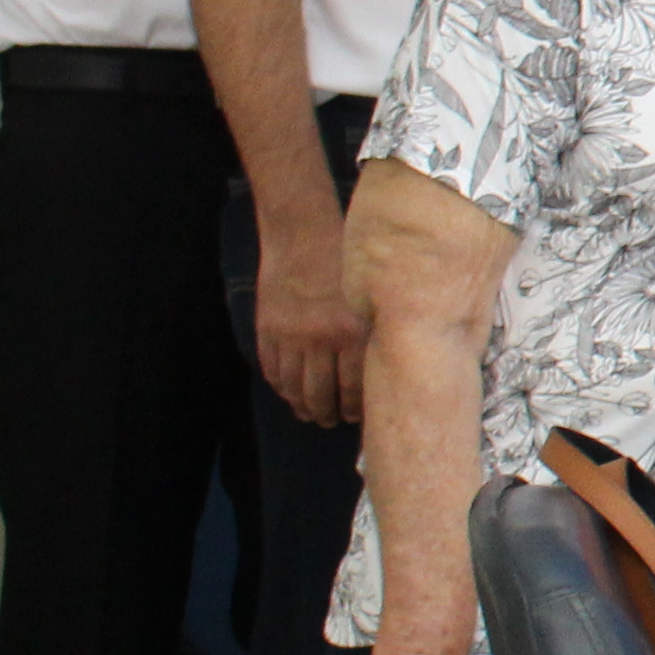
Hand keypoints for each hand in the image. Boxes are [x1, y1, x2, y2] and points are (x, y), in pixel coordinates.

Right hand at [253, 194, 366, 431]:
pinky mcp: (267, 330)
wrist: (302, 232)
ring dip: (304, 407)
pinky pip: (273, 371)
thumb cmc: (348, 260)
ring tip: (313, 415)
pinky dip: (282, 387)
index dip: (358, 408)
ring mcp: (290, 337)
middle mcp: (322, 338)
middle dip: (330, 415)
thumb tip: (387, 369)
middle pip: (323, 396)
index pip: (357, 389)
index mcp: (355, 330)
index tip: (363, 416)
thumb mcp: (372, 295)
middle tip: (336, 422)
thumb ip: (376, 331)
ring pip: (295, 389)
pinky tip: (291, 393)